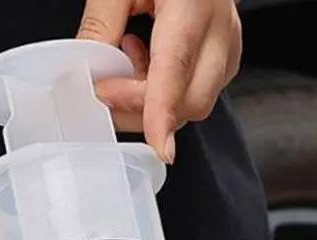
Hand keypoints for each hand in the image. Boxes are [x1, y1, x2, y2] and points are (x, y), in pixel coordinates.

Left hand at [77, 0, 241, 162]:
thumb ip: (101, 23)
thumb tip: (87, 70)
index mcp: (193, 3)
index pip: (177, 70)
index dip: (164, 113)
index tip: (160, 147)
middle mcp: (221, 27)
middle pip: (190, 100)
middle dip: (144, 112)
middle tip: (105, 89)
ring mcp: (230, 43)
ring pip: (196, 103)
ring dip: (154, 102)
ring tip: (128, 60)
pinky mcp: (228, 53)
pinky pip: (200, 91)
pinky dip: (168, 91)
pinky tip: (148, 60)